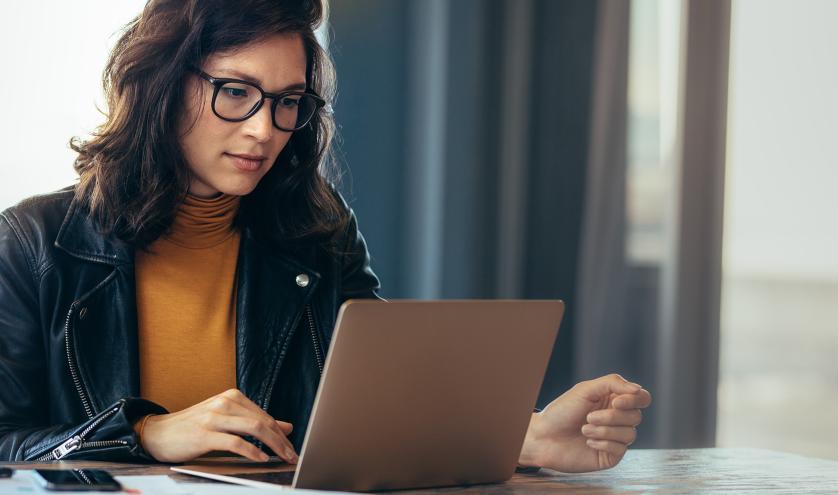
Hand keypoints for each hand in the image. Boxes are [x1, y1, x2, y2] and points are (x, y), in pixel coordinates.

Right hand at [138, 388, 297, 463]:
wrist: (157, 432)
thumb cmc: (192, 428)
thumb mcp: (226, 420)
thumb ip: (254, 421)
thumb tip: (286, 426)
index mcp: (232, 397)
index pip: (265, 415)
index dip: (281, 433)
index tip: (292, 447)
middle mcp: (225, 403)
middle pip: (263, 421)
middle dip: (282, 440)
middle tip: (293, 455)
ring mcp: (214, 417)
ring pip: (254, 429)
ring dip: (273, 445)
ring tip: (282, 458)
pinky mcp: (205, 434)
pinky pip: (235, 442)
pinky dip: (252, 451)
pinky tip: (261, 459)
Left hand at [518, 374, 651, 472]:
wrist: (543, 437)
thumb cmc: (562, 411)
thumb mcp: (585, 390)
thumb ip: (612, 383)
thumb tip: (638, 389)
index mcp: (614, 400)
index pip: (641, 398)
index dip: (634, 400)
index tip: (615, 402)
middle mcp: (618, 419)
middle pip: (636, 416)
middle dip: (611, 417)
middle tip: (589, 417)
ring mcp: (615, 438)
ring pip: (630, 433)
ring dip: (604, 430)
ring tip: (584, 429)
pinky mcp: (610, 455)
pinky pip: (620, 449)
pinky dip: (603, 443)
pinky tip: (588, 441)